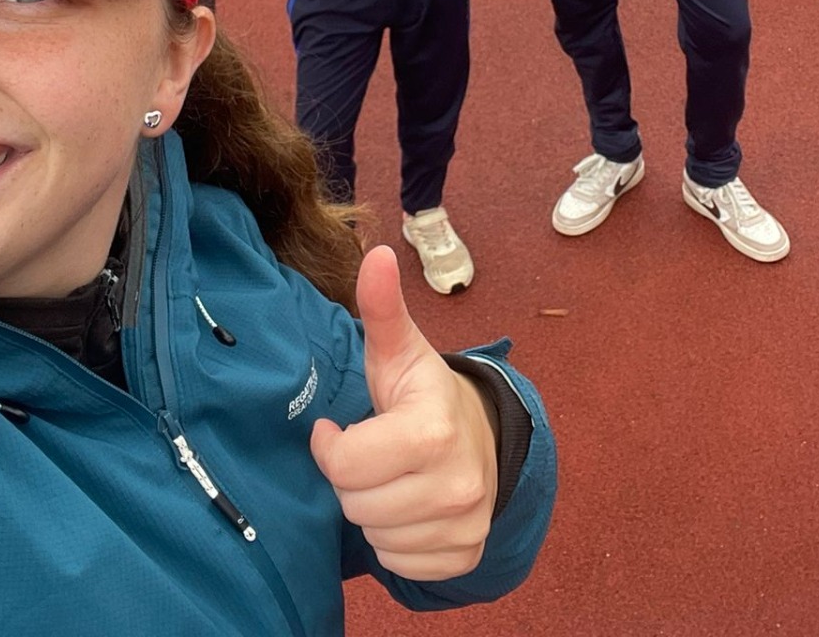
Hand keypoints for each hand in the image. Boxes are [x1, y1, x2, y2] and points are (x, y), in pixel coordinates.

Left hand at [310, 245, 498, 581]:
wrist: (485, 436)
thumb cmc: (424, 395)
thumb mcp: (400, 353)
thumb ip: (382, 307)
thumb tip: (376, 252)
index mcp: (434, 430)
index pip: (345, 464)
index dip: (333, 445)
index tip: (341, 428)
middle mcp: (458, 483)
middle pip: (355, 505)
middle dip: (354, 479)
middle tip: (374, 453)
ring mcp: (466, 524)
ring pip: (375, 538)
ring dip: (373, 510)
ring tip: (393, 477)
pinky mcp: (466, 554)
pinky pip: (401, 565)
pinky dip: (397, 541)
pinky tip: (410, 507)